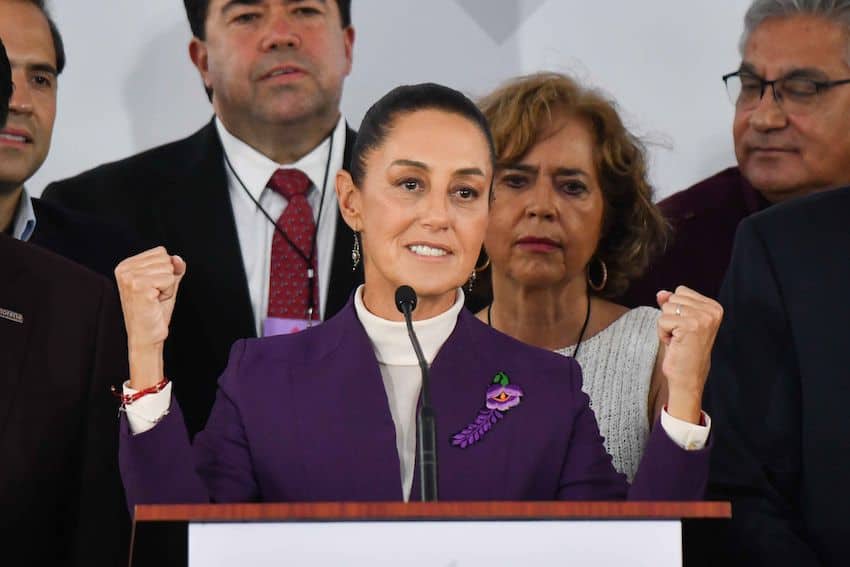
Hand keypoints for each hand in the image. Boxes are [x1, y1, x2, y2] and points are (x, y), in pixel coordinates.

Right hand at [114, 247, 185, 388]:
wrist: (146, 336)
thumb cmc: (153, 312)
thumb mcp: (166, 285)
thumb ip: (173, 268)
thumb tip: (178, 258)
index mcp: (126, 265)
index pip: (160, 252)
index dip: (165, 271)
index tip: (153, 288)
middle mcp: (124, 269)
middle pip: (165, 259)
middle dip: (167, 279)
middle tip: (155, 296)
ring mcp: (130, 278)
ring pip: (168, 269)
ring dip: (168, 287)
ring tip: (155, 299)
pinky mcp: (139, 287)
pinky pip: (169, 280)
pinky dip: (168, 292)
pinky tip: (155, 302)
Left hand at [656, 286, 722, 422]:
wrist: (688, 377)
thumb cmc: (683, 351)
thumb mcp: (678, 322)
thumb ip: (672, 304)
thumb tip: (661, 292)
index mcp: (714, 307)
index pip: (681, 291)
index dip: (675, 310)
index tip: (685, 328)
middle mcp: (712, 311)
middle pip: (672, 297)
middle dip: (670, 317)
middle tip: (681, 336)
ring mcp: (703, 318)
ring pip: (666, 307)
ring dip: (666, 326)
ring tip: (678, 340)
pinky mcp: (690, 326)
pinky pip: (662, 320)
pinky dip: (662, 333)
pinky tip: (675, 344)